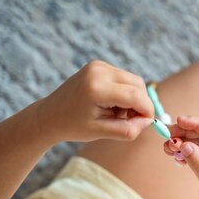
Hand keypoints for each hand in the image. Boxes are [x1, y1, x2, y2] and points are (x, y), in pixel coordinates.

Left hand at [37, 60, 153, 142]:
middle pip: (138, 85)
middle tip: (127, 120)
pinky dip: (126, 92)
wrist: (49, 115)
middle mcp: (98, 71)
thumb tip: (149, 121)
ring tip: (116, 112)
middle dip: (140, 104)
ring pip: (134, 81)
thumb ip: (129, 130)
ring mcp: (98, 66)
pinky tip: (111, 104)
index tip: (144, 123)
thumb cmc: (73, 126)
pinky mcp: (99, 65)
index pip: (136, 96)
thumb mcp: (102, 133)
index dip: (146, 111)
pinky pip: (125, 79)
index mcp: (96, 88)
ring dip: (133, 99)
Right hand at [164, 116, 198, 198]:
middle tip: (165, 134)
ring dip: (182, 140)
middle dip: (185, 131)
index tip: (179, 120)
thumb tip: (184, 144)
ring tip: (166, 147)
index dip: (197, 123)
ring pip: (198, 139)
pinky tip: (174, 156)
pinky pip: (196, 148)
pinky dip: (184, 149)